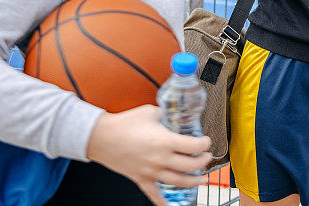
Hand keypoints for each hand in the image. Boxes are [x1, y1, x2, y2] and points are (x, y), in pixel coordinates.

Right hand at [86, 105, 211, 205]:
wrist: (101, 137)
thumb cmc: (124, 124)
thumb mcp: (150, 112)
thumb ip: (165, 114)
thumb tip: (173, 114)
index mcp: (165, 141)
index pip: (194, 146)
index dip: (205, 144)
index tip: (206, 141)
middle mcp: (161, 159)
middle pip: (191, 166)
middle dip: (203, 161)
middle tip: (206, 157)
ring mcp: (151, 172)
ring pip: (179, 182)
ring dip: (194, 182)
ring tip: (202, 180)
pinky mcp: (141, 179)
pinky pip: (154, 195)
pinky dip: (162, 203)